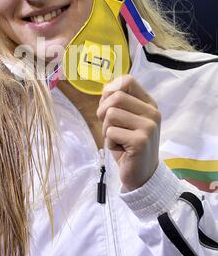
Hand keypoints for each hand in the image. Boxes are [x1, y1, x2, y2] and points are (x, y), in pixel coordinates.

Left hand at [96, 74, 160, 190]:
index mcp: (149, 103)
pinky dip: (110, 142)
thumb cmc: (128, 145)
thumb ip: (116, 103)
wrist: (142, 175)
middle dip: (103, 113)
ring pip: (111, 114)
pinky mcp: (140, 141)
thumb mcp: (124, 120)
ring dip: (107, 130)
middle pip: (115, 97)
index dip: (111, 90)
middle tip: (110, 128)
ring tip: (118, 140)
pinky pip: (111, 132)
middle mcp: (152, 112)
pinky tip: (121, 150)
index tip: (108, 107)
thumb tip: (106, 88)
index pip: (127, 80)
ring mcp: (148, 126)